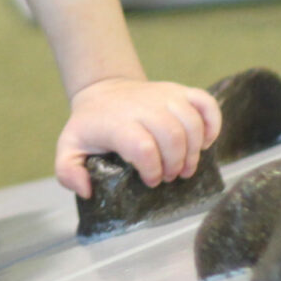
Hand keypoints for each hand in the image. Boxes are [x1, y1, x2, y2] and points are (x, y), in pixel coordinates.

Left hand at [55, 77, 221, 197]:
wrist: (103, 90)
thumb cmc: (91, 126)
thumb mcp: (69, 148)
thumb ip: (68, 172)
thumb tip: (86, 189)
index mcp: (116, 122)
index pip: (142, 146)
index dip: (152, 169)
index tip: (150, 181)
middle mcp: (142, 106)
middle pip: (172, 136)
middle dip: (175, 164)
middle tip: (170, 177)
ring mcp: (163, 95)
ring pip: (191, 122)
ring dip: (194, 151)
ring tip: (186, 167)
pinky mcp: (179, 91)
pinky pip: (205, 102)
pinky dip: (212, 124)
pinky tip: (205, 143)